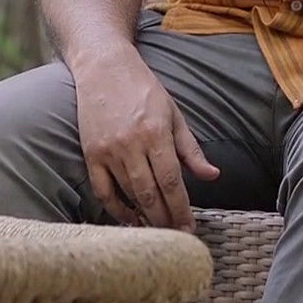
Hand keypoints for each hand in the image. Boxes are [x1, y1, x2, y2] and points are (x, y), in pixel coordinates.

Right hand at [72, 47, 219, 230]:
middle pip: (150, 193)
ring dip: (143, 215)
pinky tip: (129, 217)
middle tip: (175, 235)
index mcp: (156, 133)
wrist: (104, 67)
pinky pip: (103, 190)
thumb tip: (212, 175)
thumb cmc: (143, 89)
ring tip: (157, 229)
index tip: (189, 227)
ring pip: (128, 194)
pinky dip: (115, 208)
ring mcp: (108, 150)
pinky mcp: (90, 154)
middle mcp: (131, 144)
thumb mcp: (174, 114)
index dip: (181, 208)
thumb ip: (191, 149)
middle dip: (164, 218)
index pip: (172, 181)